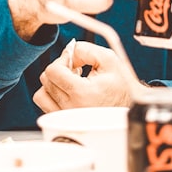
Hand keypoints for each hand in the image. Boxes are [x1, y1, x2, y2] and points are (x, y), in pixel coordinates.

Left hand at [33, 41, 150, 111]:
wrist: (129, 106)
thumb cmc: (121, 86)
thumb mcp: (109, 59)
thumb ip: (86, 49)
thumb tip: (69, 51)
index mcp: (82, 93)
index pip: (53, 71)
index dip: (62, 59)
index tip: (72, 59)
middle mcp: (71, 108)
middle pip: (46, 80)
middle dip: (59, 69)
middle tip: (76, 69)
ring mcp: (66, 117)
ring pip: (41, 94)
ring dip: (53, 83)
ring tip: (70, 81)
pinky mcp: (63, 122)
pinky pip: (46, 105)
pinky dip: (52, 95)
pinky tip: (68, 91)